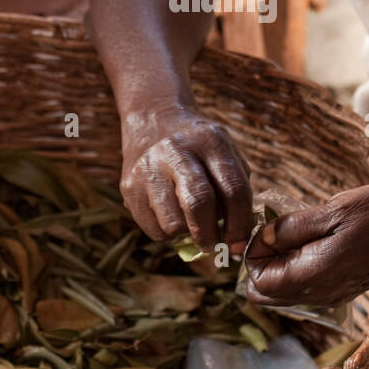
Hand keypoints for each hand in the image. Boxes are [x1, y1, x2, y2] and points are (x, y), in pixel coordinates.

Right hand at [118, 104, 251, 254]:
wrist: (153, 123)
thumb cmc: (199, 148)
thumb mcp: (224, 152)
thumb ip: (237, 189)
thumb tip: (237, 238)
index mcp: (209, 141)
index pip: (233, 189)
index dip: (240, 223)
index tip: (240, 242)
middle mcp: (175, 151)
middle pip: (198, 204)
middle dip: (211, 235)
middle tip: (215, 245)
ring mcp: (148, 168)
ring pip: (173, 224)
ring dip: (186, 234)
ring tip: (190, 224)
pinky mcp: (128, 187)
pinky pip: (153, 229)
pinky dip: (167, 232)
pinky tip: (171, 215)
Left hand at [242, 183, 368, 306]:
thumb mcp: (333, 211)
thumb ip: (291, 228)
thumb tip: (261, 237)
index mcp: (311, 276)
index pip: (256, 281)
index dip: (253, 253)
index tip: (268, 225)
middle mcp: (318, 294)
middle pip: (266, 292)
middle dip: (261, 262)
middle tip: (276, 229)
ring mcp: (331, 294)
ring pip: (284, 291)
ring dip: (279, 264)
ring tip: (294, 230)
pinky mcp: (342, 288)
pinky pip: (305, 286)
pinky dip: (297, 266)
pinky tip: (312, 239)